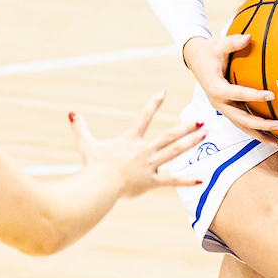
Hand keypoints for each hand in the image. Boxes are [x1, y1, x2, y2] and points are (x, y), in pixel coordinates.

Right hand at [72, 92, 207, 196]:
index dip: (153, 104)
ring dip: (191, 143)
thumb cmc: (92, 166)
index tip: (163, 92)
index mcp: (130, 140)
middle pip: (169, 136)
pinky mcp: (151, 181)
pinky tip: (201, 179)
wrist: (99, 185)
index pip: (144, 117)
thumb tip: (72, 114)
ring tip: (205, 135)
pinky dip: (186, 180)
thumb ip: (80, 128)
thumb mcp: (86, 144)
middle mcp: (143, 150)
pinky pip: (171, 180)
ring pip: (175, 152)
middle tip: (201, 120)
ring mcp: (149, 165)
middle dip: (186, 127)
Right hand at [182, 34, 277, 137]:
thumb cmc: (209, 50)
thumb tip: (249, 37)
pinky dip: (254, 130)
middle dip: (261, 124)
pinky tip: (269, 135)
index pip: (238, 93)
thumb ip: (233, 42)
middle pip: (241, 118)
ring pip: (241, 125)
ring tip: (277, 141)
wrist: (195, 58)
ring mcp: (221, 108)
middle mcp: (218, 102)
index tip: (272, 95)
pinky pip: (240, 122)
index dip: (255, 95)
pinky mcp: (225, 109)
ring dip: (258, 134)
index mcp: (216, 87)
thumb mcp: (219, 44)